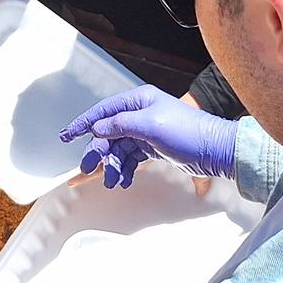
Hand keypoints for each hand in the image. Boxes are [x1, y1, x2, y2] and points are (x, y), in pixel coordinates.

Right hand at [60, 84, 239, 187]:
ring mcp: (146, 132)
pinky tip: (123, 180)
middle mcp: (140, 114)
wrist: (215, 151)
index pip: (103, 111)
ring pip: (119, 149)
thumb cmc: (188, 132)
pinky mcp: (153, 148)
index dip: (83, 123)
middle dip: (97, 152)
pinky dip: (124, 170)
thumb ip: (120, 125)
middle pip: (108, 133)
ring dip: (112, 165)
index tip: (66, 136)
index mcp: (139, 101)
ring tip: (111, 181)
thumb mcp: (150, 126)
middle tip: (87, 169)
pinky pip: (130, 159)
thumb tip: (97, 128)